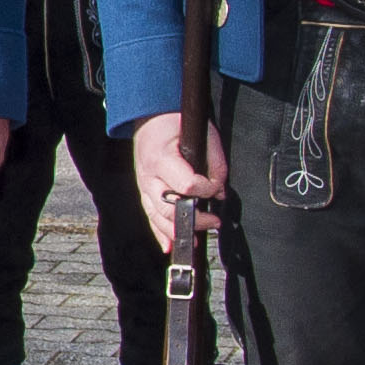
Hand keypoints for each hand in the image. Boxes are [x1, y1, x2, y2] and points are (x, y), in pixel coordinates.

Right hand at [132, 114, 226, 250]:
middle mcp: (148, 176)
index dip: (206, 189)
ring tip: (198, 236)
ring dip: (178, 230)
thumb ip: (216, 162)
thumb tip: (221, 190)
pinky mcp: (143, 192)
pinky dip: (160, 233)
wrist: (150, 119)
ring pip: (158, 217)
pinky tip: (169, 245)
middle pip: (169, 208)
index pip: (186, 185)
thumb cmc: (175, 123)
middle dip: (195, 218)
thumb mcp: (203, 134)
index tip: (216, 187)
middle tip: (214, 220)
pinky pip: (150, 216)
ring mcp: (143, 186)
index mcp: (161, 158)